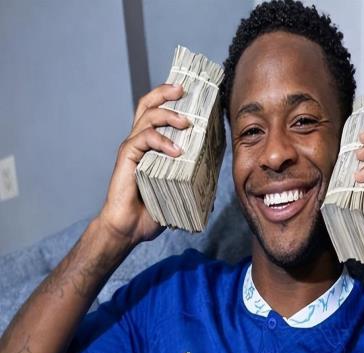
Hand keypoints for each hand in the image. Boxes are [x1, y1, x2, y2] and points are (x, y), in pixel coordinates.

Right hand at [98, 84, 190, 246]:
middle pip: (148, 104)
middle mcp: (140, 141)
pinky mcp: (126, 157)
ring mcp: (133, 148)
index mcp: (152, 145)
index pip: (160, 113)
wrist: (130, 228)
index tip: (192, 93)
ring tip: (186, 122)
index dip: (172, 99)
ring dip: (168, 115)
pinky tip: (176, 151)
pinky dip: (161, 141)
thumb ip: (192, 180)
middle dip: (165, 92)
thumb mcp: (178, 190)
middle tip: (184, 89)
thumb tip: (213, 180)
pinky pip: (143, 139)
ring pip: (147, 117)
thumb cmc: (152, 209)